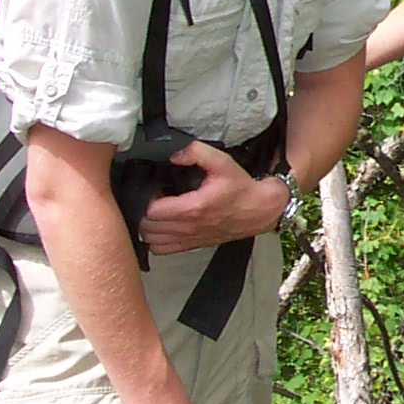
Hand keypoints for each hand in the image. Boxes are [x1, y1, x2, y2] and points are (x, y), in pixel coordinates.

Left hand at [137, 141, 289, 253]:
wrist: (259, 211)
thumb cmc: (241, 188)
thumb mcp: (222, 162)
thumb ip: (196, 152)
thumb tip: (174, 156)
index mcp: (192, 208)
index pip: (151, 210)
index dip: (147, 197)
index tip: (156, 187)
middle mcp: (187, 228)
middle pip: (146, 227)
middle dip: (144, 210)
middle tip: (154, 197)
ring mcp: (188, 240)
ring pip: (150, 241)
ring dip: (147, 226)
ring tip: (158, 211)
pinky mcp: (191, 246)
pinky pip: (161, 250)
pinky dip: (155, 240)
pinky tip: (163, 225)